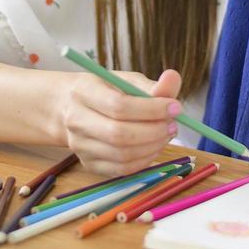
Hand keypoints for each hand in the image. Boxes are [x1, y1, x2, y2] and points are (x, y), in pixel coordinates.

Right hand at [55, 68, 182, 175]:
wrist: (74, 108)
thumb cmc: (107, 91)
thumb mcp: (128, 81)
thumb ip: (153, 84)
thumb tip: (173, 78)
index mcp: (83, 92)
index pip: (119, 106)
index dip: (152, 109)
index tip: (175, 107)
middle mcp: (75, 120)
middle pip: (119, 134)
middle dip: (154, 131)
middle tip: (173, 125)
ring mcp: (80, 146)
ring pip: (122, 155)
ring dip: (153, 146)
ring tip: (166, 134)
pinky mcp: (89, 164)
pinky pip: (122, 169)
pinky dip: (145, 160)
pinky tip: (154, 146)